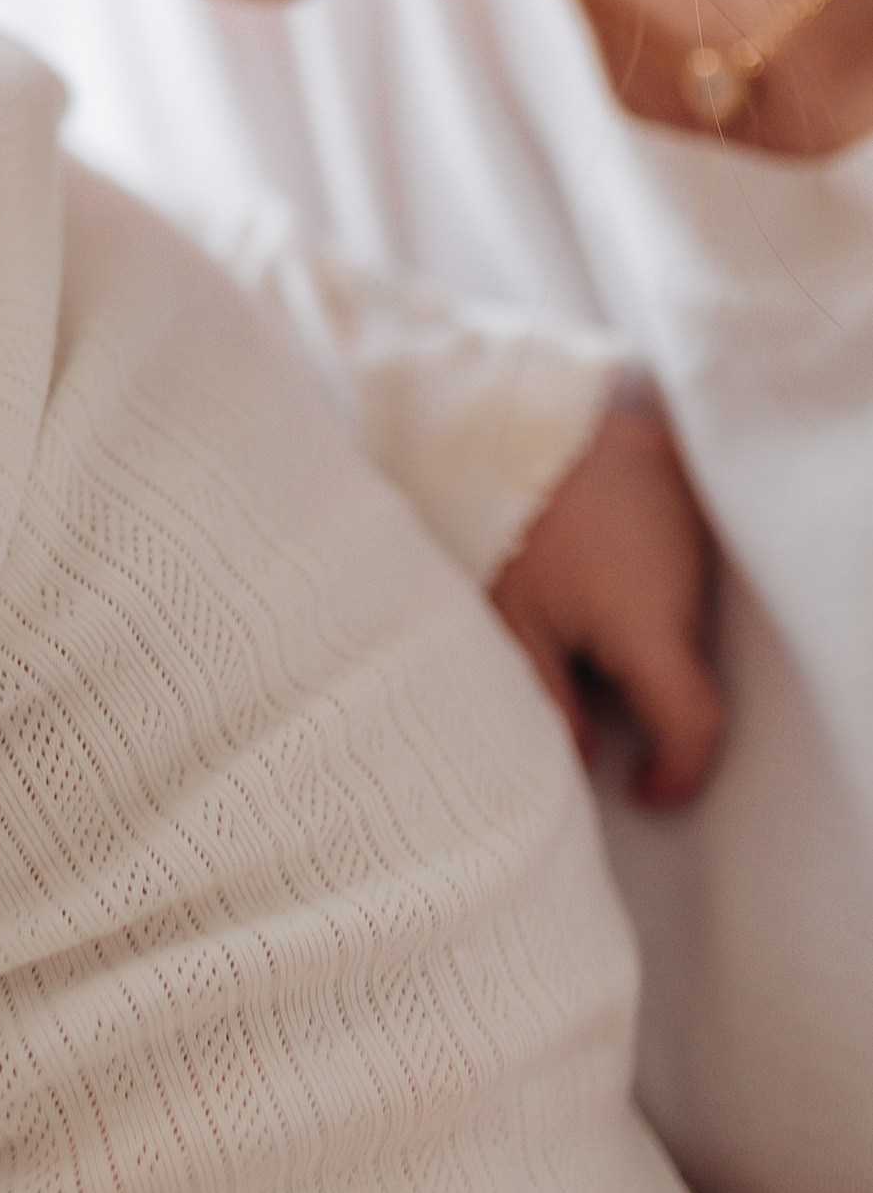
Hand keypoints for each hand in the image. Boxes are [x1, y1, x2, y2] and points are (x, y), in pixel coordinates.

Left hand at [488, 382, 725, 805]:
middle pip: (684, 668)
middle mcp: (688, 581)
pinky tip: (585, 558)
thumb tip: (578, 756)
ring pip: (680, 617)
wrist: (509, 402)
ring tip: (563, 600)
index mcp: (647, 619)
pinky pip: (676, 564)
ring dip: (638, 633)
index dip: (678, 773)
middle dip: (637, 696)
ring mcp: (693, 532)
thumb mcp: (508, 616)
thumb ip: (546, 698)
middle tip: (570, 682)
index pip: (694, 722)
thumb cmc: (498, 509)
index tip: (644, 790)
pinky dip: (642, 583)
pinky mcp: (683, 492)